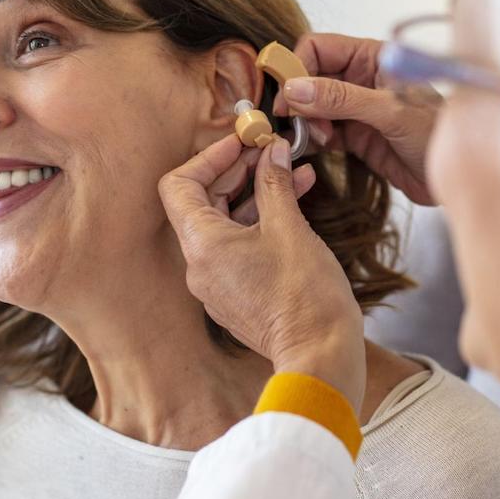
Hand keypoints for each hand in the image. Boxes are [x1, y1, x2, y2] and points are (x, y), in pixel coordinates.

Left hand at [158, 134, 366, 411]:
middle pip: (202, 202)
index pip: (179, 184)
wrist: (320, 355)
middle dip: (237, 171)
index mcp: (201, 244)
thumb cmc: (304, 294)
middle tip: (270, 151)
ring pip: (224, 224)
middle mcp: (198, 265)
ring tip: (293, 172)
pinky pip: (237, 247)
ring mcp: (215, 283)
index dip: (209, 157)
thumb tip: (272, 151)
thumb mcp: (289, 226)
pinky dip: (259, 221)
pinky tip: (295, 204)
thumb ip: (274, 182)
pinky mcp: (235, 296)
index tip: (242, 142)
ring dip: (255, 194)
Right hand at [272, 33, 439, 204]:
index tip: (288, 95)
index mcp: (373, 56)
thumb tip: (295, 89)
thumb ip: (341, 98)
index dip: (298, 67)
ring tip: (316, 137)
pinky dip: (312, 137)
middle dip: (299, 96)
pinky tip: (315, 146)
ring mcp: (357, 107)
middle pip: (310, 75)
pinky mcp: (355, 135)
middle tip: (297, 120)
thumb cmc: (439, 134)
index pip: (319, 47)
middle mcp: (362, 77)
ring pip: (312, 104)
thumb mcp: (390, 111)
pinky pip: (321, 129)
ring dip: (305, 119)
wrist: (460, 177)